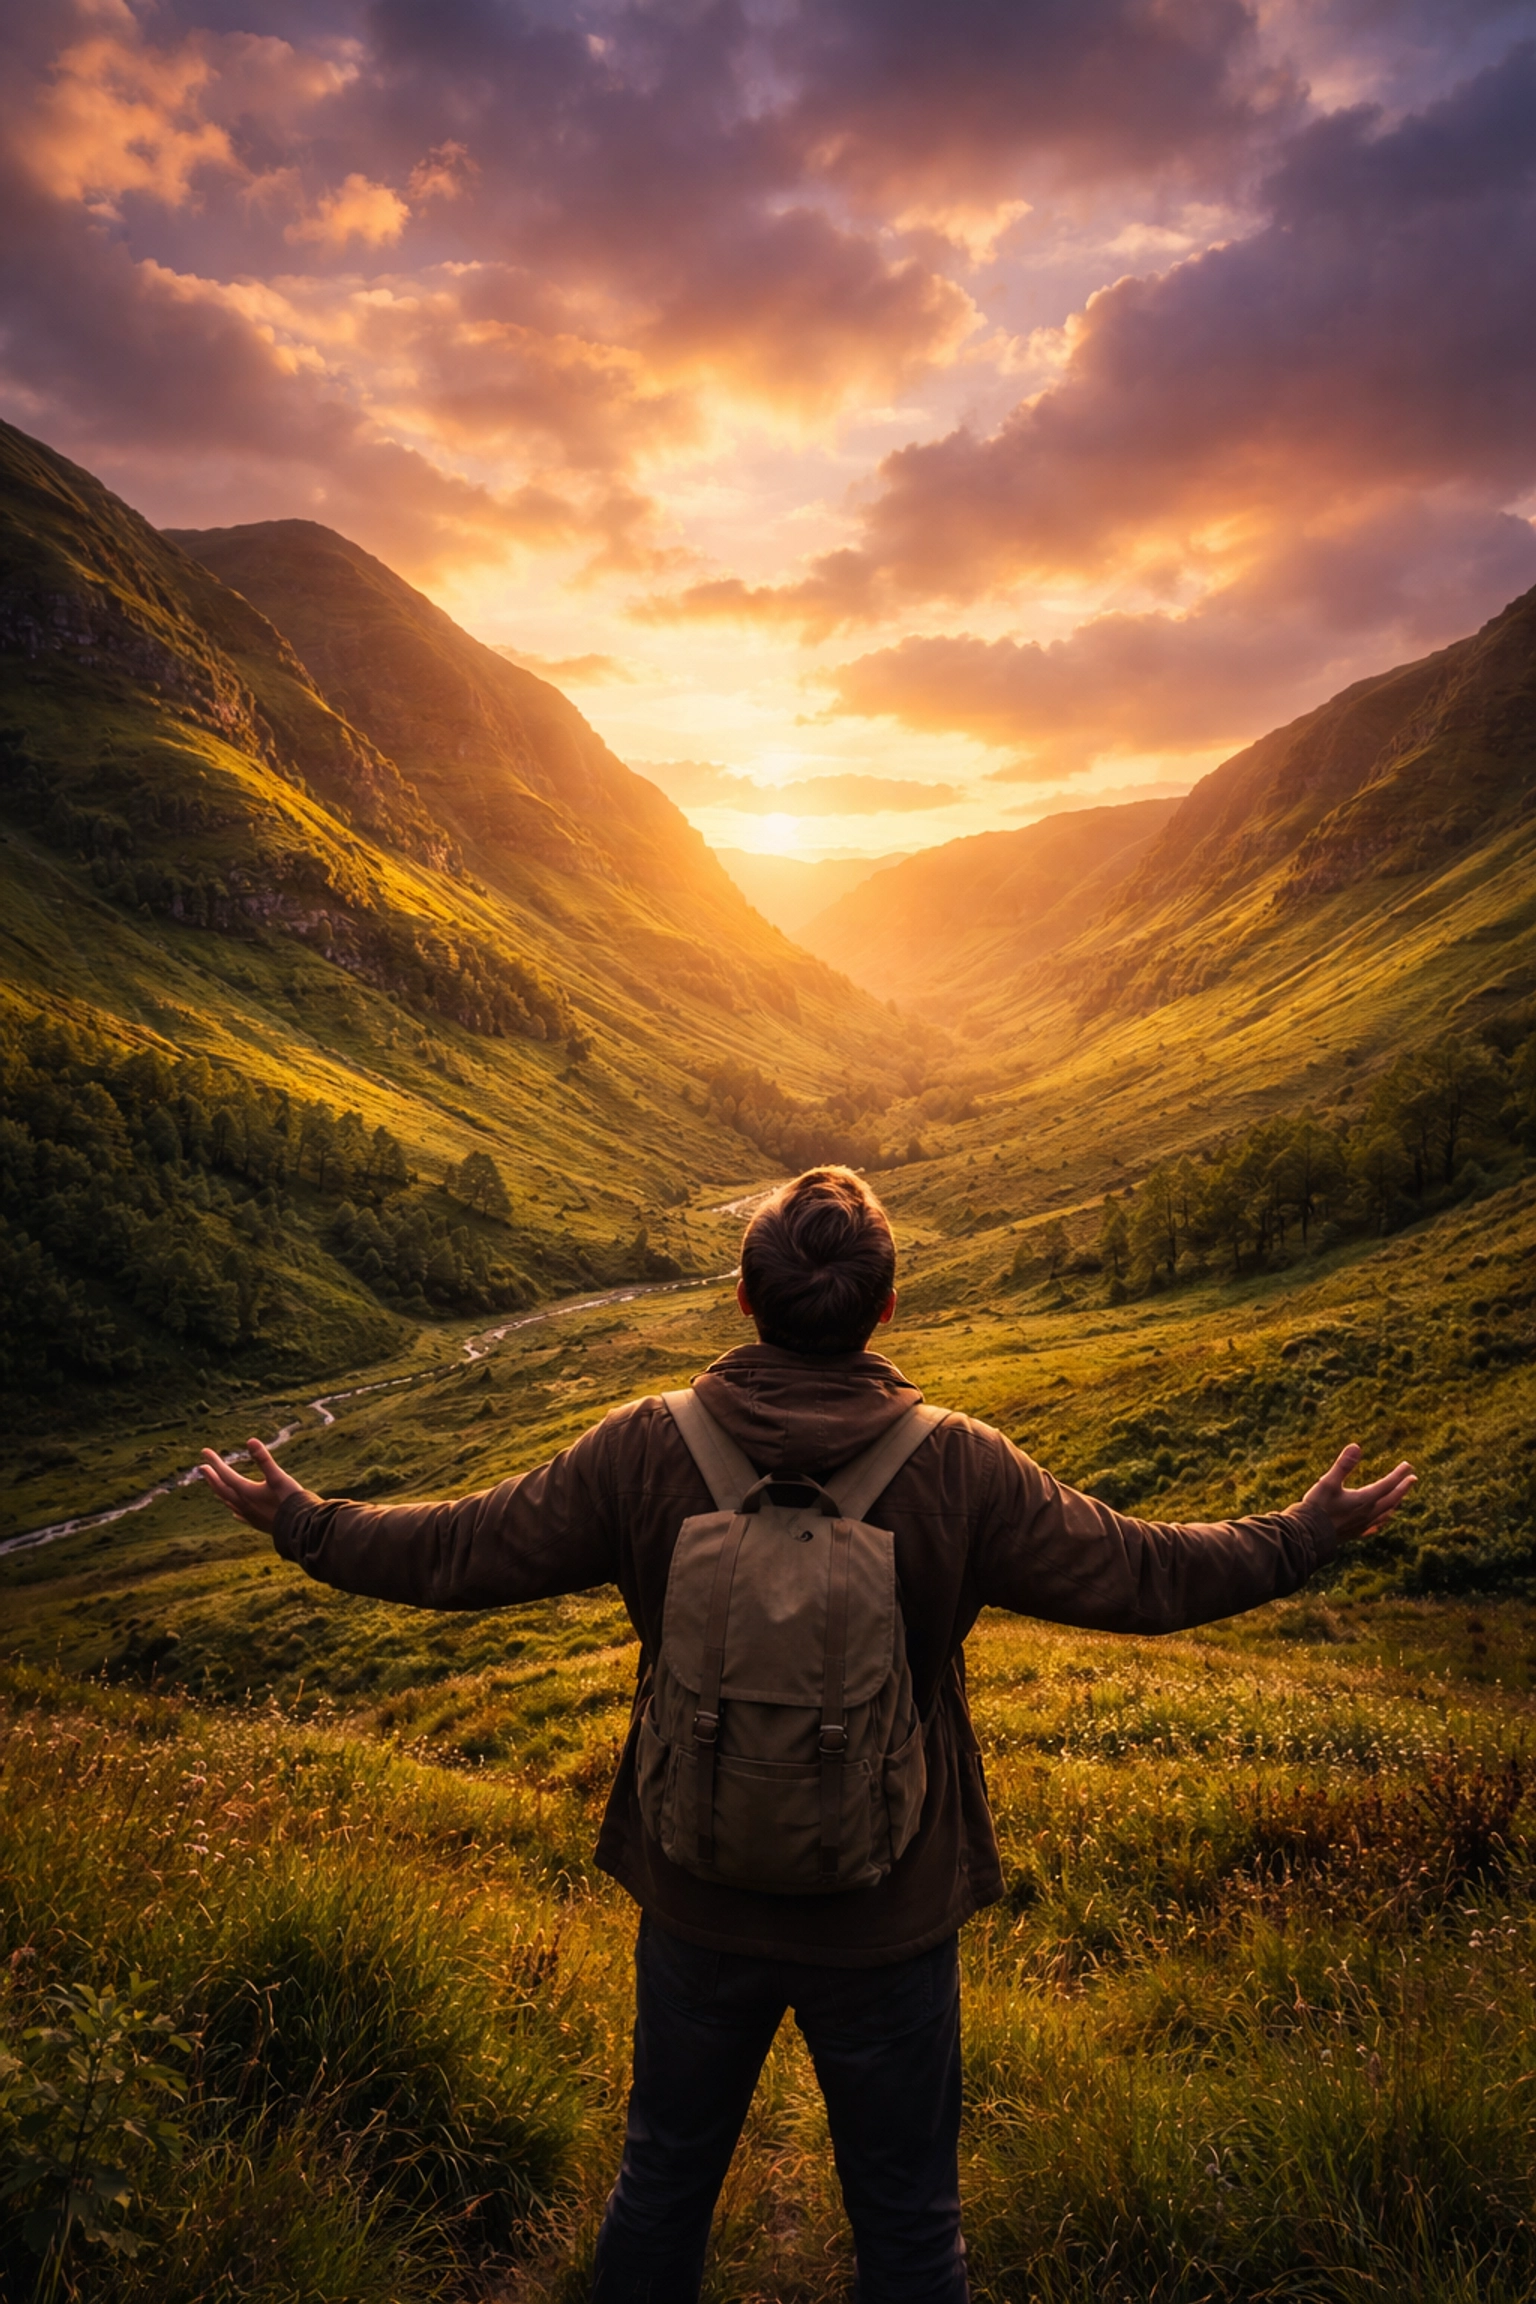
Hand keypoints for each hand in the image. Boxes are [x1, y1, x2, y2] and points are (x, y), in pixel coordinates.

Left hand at [197, 1437, 317, 1534]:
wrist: (300, 1528)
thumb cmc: (290, 1500)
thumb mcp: (278, 1476)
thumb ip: (264, 1459)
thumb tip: (250, 1440)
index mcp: (247, 1492)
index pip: (225, 1474)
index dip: (215, 1462)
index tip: (205, 1451)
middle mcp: (244, 1505)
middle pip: (222, 1489)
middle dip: (211, 1477)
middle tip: (203, 1467)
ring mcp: (250, 1516)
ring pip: (229, 1503)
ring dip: (219, 1492)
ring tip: (215, 1486)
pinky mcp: (258, 1524)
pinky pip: (240, 1516)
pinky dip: (234, 1510)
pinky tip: (235, 1513)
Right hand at [1295, 1442, 1415, 1543]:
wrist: (1308, 1535)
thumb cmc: (1317, 1507)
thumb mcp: (1328, 1482)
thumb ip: (1343, 1465)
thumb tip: (1356, 1446)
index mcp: (1364, 1500)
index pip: (1387, 1485)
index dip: (1398, 1474)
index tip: (1408, 1465)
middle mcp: (1368, 1513)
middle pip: (1391, 1499)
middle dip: (1402, 1487)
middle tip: (1412, 1478)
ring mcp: (1363, 1525)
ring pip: (1386, 1513)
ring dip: (1396, 1502)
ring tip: (1400, 1497)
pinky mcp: (1356, 1533)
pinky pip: (1376, 1525)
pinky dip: (1384, 1519)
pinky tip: (1382, 1519)